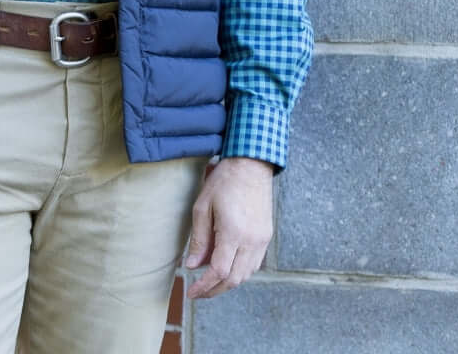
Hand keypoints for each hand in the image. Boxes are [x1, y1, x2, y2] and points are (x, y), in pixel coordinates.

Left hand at [185, 156, 274, 298]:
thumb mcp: (202, 206)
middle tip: (198, 292)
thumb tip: (192, 266)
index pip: (219, 271)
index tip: (191, 292)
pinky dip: (240, 271)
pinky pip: (254, 264)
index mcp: (233, 232)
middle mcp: (251, 241)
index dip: (204, 286)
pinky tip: (227, 266)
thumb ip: (199, 239)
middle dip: (214, 290)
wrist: (251, 165)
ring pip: (246, 274)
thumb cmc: (224, 182)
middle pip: (234, 279)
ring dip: (228, 282)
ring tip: (210, 280)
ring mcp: (262, 240)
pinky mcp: (266, 236)